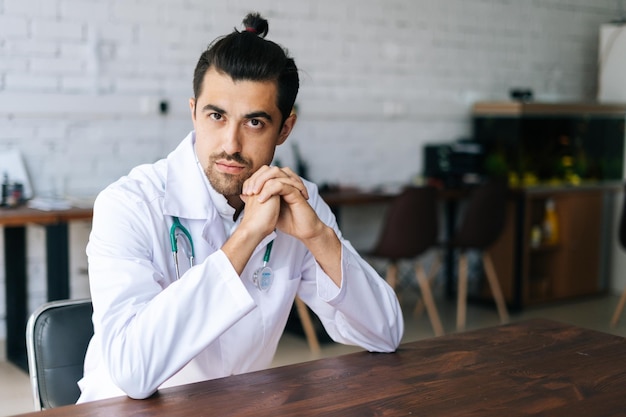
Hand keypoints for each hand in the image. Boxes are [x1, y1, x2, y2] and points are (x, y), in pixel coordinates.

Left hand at [241, 165, 342, 285]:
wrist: (304, 230)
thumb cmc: (289, 221)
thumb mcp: (268, 210)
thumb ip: (258, 200)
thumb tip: (243, 196)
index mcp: (279, 184)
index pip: (264, 173)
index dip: (252, 180)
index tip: (244, 193)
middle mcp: (286, 182)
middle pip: (269, 169)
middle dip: (255, 179)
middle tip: (248, 192)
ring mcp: (292, 185)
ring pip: (275, 173)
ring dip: (261, 182)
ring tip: (253, 194)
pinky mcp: (297, 192)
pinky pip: (282, 184)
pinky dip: (269, 190)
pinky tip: (262, 200)